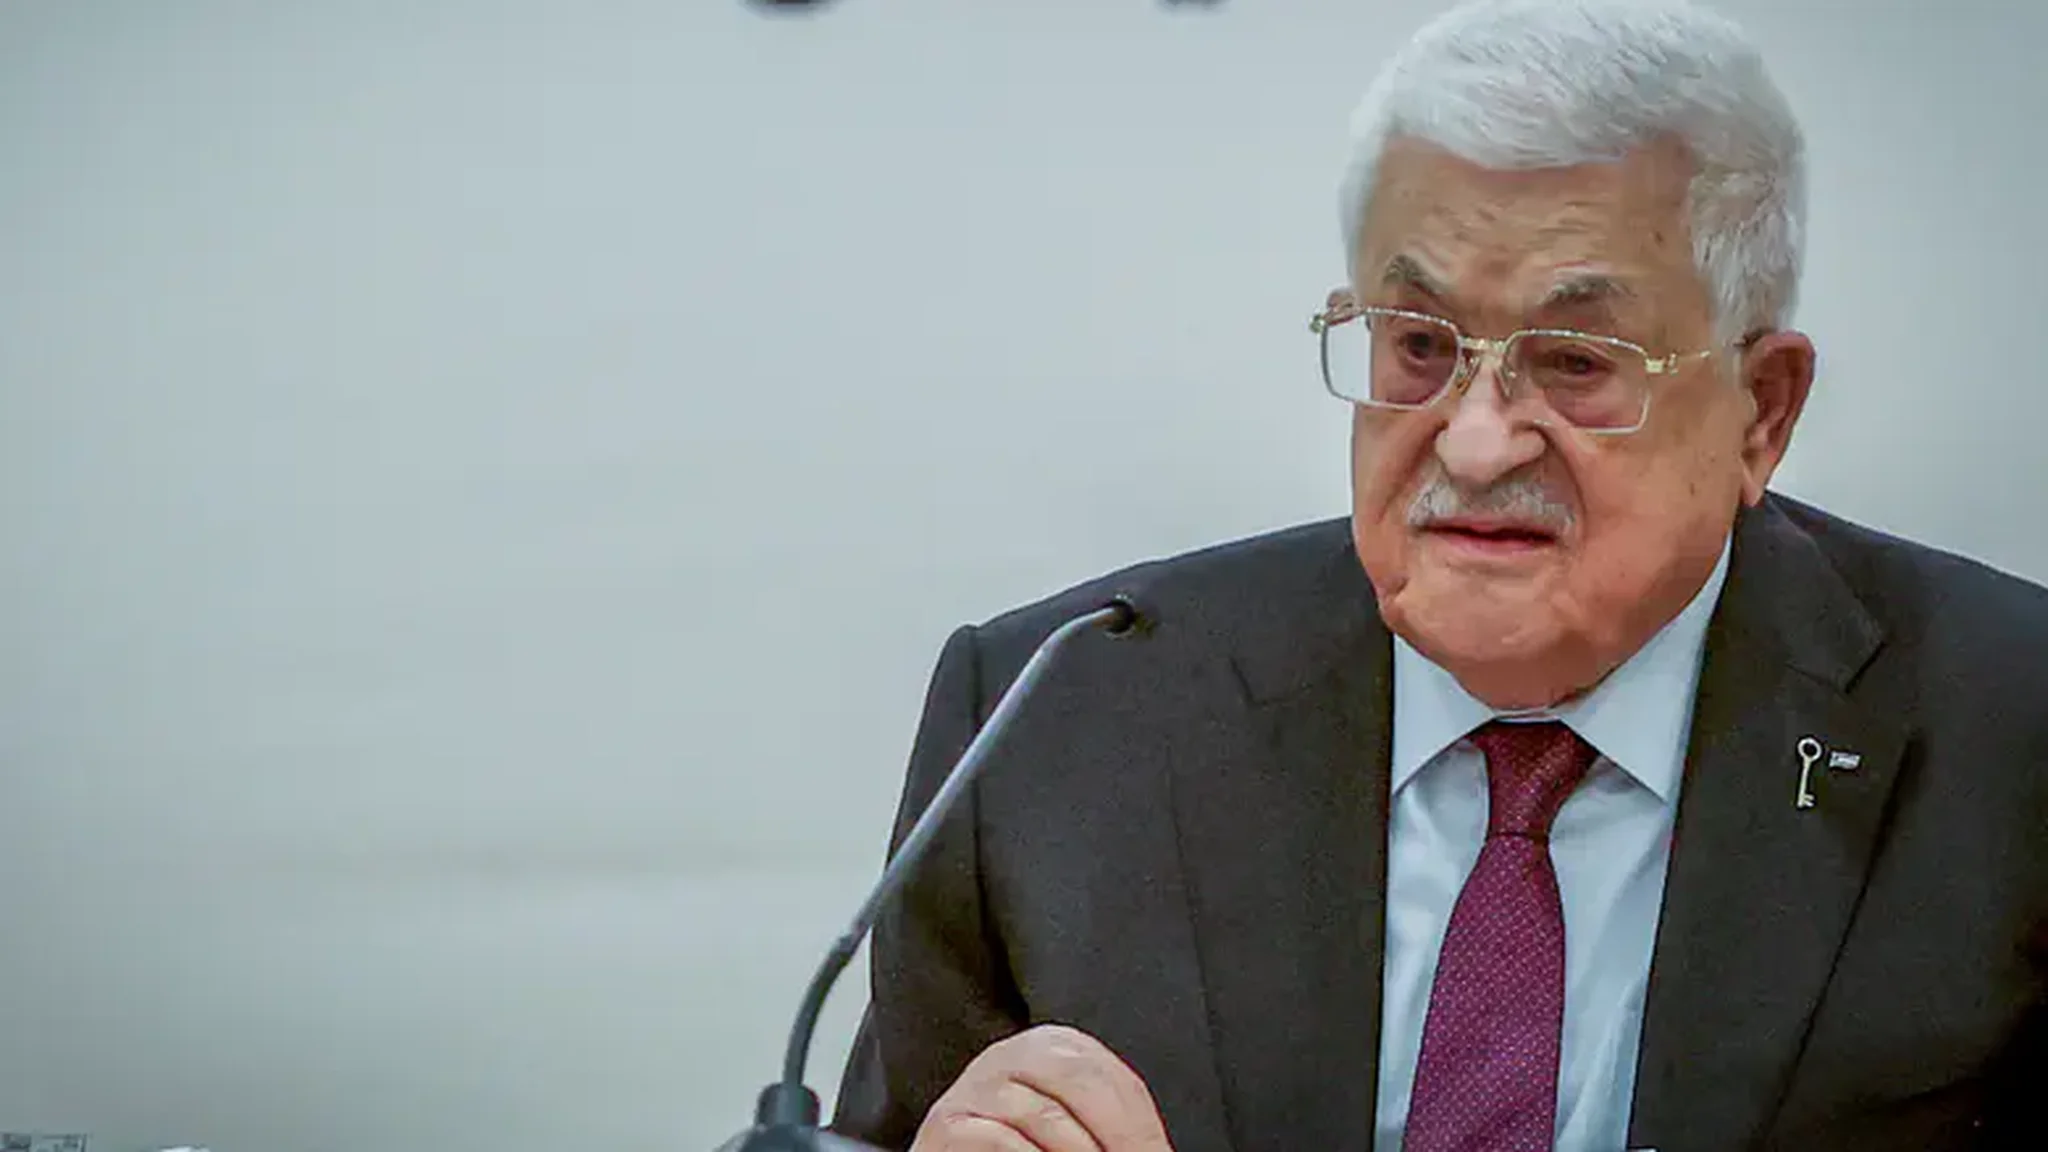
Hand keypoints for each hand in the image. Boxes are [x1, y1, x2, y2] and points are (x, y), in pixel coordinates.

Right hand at [910, 1024, 1174, 1150]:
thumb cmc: (1020, 1150)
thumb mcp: (1068, 1130)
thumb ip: (1108, 1131)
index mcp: (1052, 1049)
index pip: (1115, 1082)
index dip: (1142, 1130)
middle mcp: (1010, 1054)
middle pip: (1081, 1083)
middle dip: (1120, 1138)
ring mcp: (974, 1087)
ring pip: (1045, 1118)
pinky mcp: (946, 1125)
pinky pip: (1000, 1142)